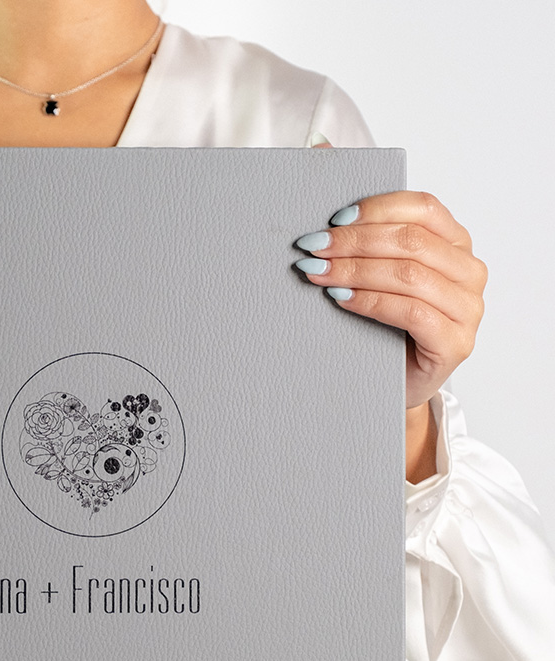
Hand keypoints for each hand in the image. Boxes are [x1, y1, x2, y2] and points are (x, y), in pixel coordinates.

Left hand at [295, 190, 486, 478]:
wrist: (386, 388)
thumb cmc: (376, 326)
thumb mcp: (369, 272)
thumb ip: (357, 225)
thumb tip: (319, 152)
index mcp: (454, 244)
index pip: (423, 208)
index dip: (376, 208)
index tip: (332, 219)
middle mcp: (468, 272)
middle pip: (411, 241)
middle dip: (354, 242)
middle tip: (311, 247)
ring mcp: (467, 309)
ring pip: (410, 274)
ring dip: (355, 270)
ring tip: (315, 273)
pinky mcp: (455, 344)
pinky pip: (411, 312)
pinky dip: (370, 302)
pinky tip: (339, 300)